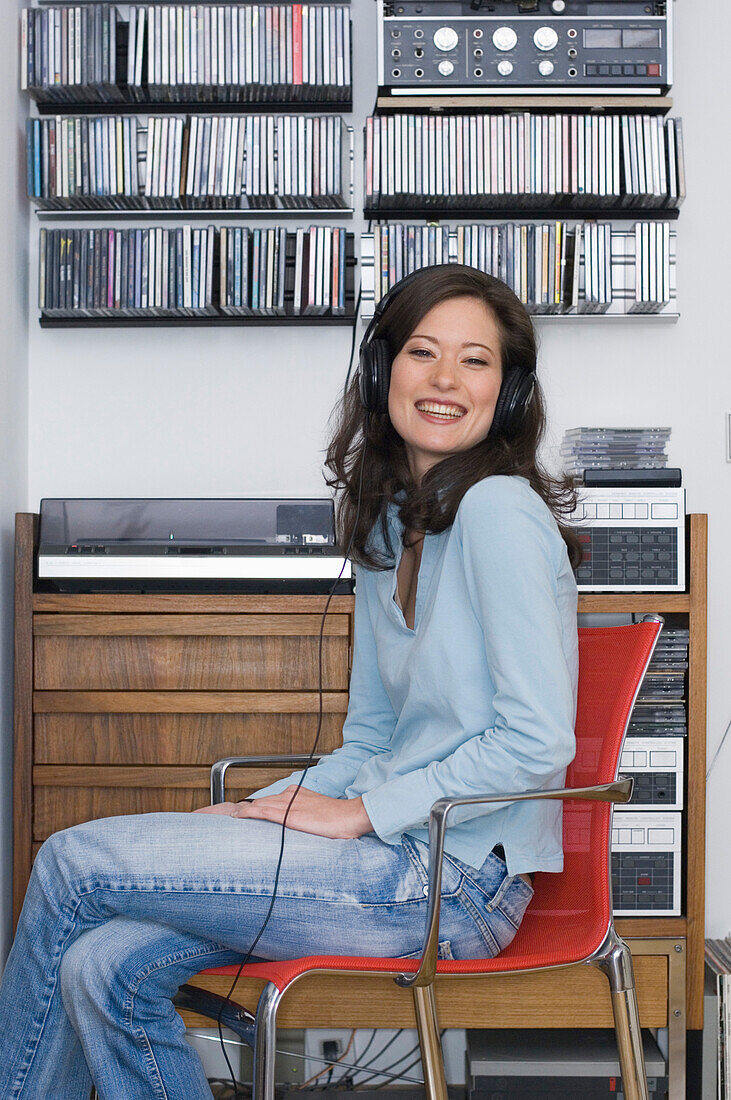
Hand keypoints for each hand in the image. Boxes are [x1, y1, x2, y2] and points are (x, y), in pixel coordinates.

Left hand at [194, 787, 372, 839]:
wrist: (352, 816)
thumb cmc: (340, 822)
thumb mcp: (318, 820)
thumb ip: (303, 823)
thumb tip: (298, 835)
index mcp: (295, 796)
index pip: (267, 802)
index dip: (251, 810)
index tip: (235, 816)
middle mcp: (289, 796)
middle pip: (259, 803)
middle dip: (239, 811)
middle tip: (220, 817)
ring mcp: (288, 803)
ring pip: (257, 806)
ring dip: (240, 813)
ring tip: (222, 819)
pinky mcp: (289, 814)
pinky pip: (263, 811)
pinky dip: (248, 813)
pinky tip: (237, 817)